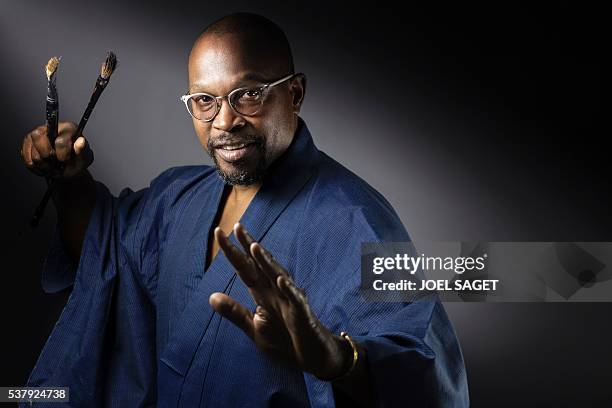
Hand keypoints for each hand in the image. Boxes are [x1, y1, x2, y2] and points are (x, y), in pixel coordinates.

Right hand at [20, 121, 93, 178]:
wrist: (68, 169)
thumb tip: (81, 141)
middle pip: (39, 138)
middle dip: (48, 156)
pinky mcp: (28, 144)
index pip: (60, 141)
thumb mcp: (85, 158)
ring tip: (53, 167)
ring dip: (44, 166)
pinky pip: (27, 159)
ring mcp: (38, 135)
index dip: (62, 154)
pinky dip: (36, 168)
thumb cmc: (77, 160)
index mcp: (68, 128)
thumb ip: (83, 150)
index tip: (65, 160)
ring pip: (34, 153)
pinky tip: (45, 167)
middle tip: (57, 163)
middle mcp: (51, 127)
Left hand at [209, 223, 352, 379]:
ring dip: (267, 262)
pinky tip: (281, 280)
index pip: (245, 268)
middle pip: (261, 264)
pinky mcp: (303, 315)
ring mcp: (291, 300)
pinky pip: (296, 300)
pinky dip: (289, 290)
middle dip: (249, 245)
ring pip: (278, 276)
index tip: (219, 232)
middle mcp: (276, 290)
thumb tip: (211, 296)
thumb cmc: (285, 340)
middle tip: (237, 227)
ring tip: (254, 247)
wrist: (312, 357)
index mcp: (263, 293)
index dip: (233, 251)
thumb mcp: (254, 328)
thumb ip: (235, 312)